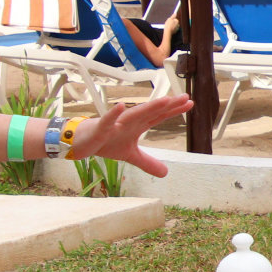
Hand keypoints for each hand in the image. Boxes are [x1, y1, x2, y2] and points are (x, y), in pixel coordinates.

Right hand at [69, 94, 192, 175]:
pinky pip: (107, 121)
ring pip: (134, 114)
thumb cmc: (106, 142)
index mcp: (137, 125)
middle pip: (151, 112)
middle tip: (184, 97)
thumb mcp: (130, 155)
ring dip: (149, 107)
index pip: (159, 116)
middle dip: (167, 105)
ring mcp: (115, 123)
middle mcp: (129, 121)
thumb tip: (166, 173)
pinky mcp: (101, 129)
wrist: (81, 142)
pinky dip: (113, 114)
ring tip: (164, 100)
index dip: (173, 110)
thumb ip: (148, 162)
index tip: (190, 103)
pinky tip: (120, 106)